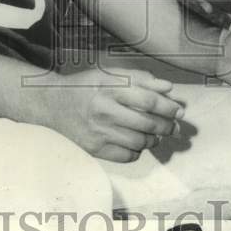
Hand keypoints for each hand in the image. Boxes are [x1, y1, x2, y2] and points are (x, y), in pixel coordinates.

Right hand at [38, 68, 184, 162]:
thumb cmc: (86, 86)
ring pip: (139, 141)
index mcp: (110, 87)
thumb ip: (140, 79)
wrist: (51, 103)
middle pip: (147, 123)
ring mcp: (99, 131)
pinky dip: (138, 151)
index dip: (168, 107)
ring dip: (154, 139)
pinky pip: (126, 155)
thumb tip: (168, 88)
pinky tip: (137, 143)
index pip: (148, 100)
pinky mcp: (94, 148)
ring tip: (157, 135)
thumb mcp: (110, 74)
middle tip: (174, 127)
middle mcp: (105, 110)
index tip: (179, 111)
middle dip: (167, 126)